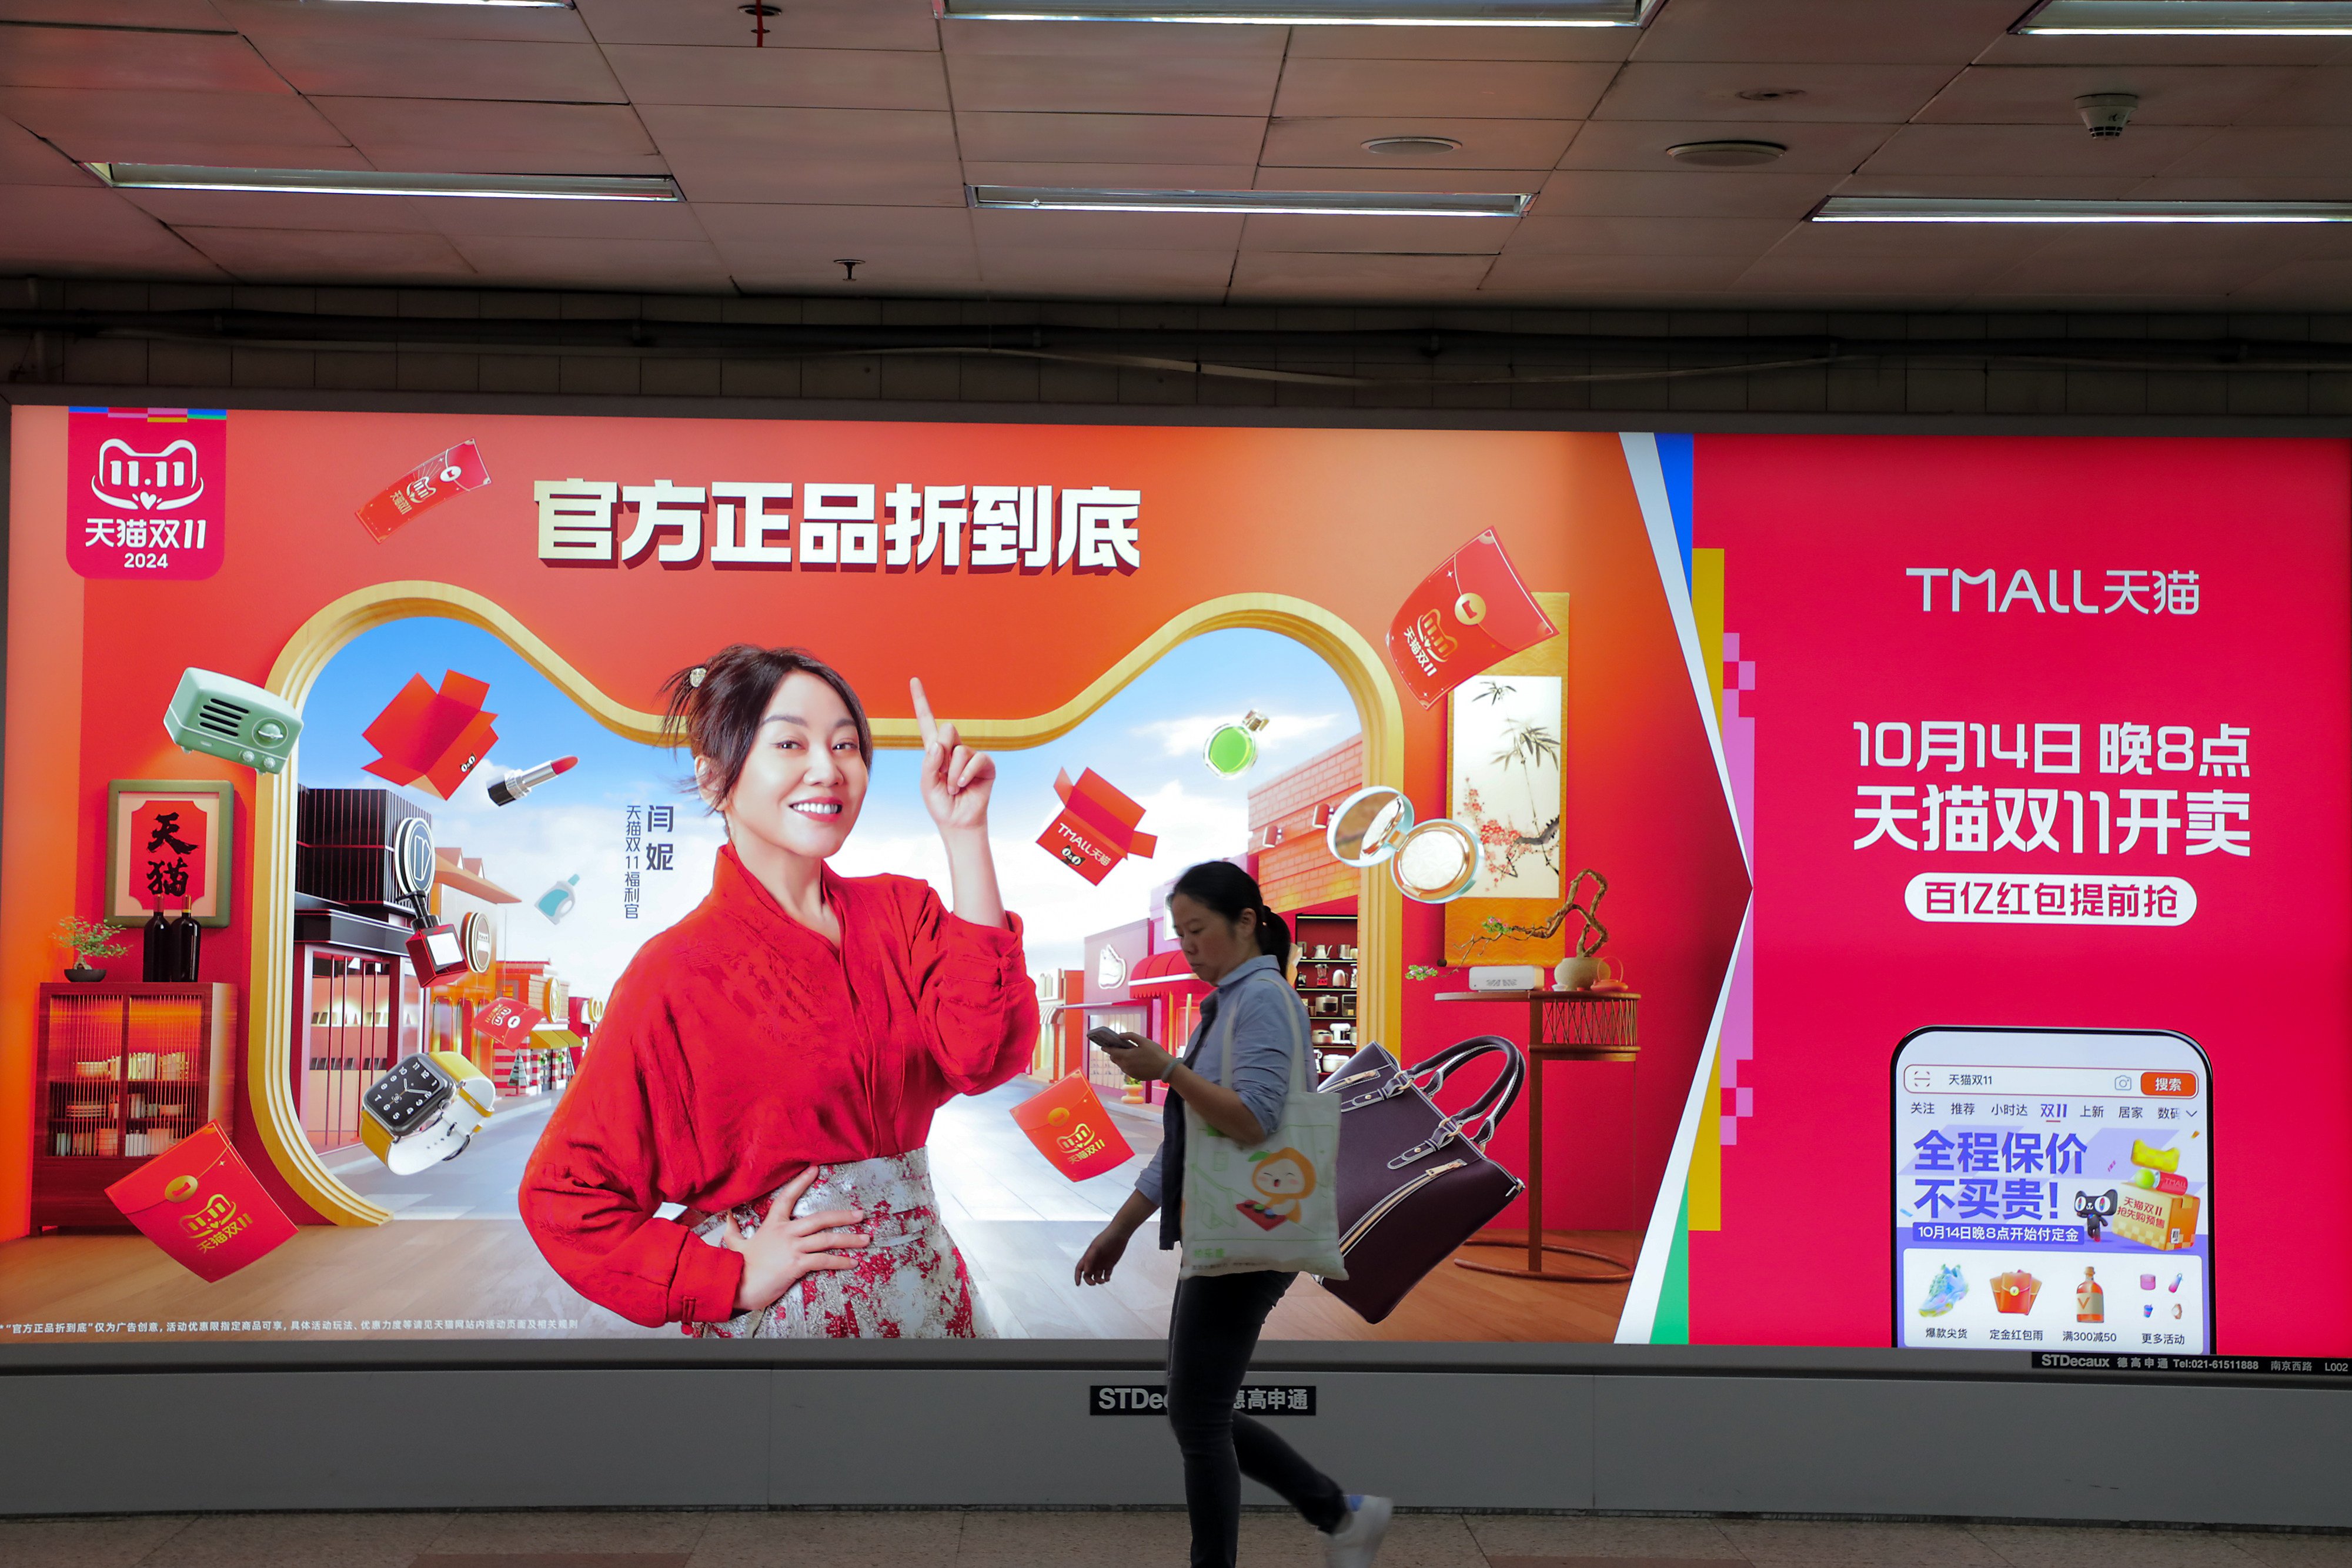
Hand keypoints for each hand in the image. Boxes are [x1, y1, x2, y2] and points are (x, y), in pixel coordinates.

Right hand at [717, 1166, 868, 1312]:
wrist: (736, 1285)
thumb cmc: (737, 1266)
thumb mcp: (734, 1243)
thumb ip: (733, 1230)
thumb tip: (727, 1216)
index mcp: (773, 1225)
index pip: (787, 1197)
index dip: (801, 1182)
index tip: (815, 1169)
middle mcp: (785, 1233)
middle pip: (819, 1219)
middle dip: (843, 1216)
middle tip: (861, 1214)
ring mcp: (792, 1248)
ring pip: (826, 1239)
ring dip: (849, 1239)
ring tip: (865, 1239)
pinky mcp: (797, 1265)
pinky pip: (823, 1260)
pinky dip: (840, 1261)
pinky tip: (852, 1262)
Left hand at [912, 677, 994, 835]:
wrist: (958, 822)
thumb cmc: (940, 803)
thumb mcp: (926, 784)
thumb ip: (930, 763)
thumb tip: (939, 745)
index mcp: (935, 751)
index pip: (927, 722)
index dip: (921, 701)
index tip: (914, 680)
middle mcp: (953, 749)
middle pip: (947, 729)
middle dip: (942, 752)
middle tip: (943, 774)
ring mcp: (971, 756)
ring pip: (959, 749)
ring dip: (953, 772)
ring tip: (953, 787)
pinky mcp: (986, 765)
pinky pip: (976, 759)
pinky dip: (966, 774)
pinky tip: (963, 786)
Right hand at [1075, 1224, 1130, 1286]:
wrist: (1119, 1234)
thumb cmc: (1105, 1239)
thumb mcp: (1095, 1248)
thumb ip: (1090, 1260)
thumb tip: (1086, 1272)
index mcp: (1088, 1257)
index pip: (1079, 1269)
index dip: (1077, 1276)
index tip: (1078, 1284)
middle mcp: (1094, 1261)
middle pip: (1088, 1275)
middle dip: (1089, 1281)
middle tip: (1094, 1283)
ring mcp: (1102, 1263)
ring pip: (1097, 1276)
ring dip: (1099, 1281)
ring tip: (1103, 1280)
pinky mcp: (1110, 1264)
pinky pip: (1107, 1275)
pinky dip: (1106, 1279)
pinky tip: (1107, 1278)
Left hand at [1099, 1031, 1174, 1083]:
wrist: (1166, 1068)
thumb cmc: (1156, 1053)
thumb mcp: (1143, 1041)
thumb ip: (1130, 1036)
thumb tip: (1119, 1035)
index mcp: (1127, 1056)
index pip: (1112, 1052)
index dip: (1106, 1048)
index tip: (1103, 1046)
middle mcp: (1126, 1066)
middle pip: (1114, 1059)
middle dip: (1114, 1053)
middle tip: (1117, 1047)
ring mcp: (1130, 1073)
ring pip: (1120, 1065)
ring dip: (1121, 1059)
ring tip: (1128, 1052)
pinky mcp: (1134, 1077)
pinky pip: (1127, 1069)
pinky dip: (1127, 1064)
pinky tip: (1135, 1060)